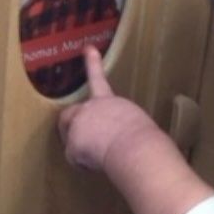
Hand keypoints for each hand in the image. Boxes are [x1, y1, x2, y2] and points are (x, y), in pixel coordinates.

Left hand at [58, 46, 158, 171]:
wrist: (136, 147)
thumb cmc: (144, 141)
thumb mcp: (134, 125)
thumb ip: (121, 125)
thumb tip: (122, 139)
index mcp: (110, 102)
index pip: (98, 80)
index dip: (92, 64)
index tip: (88, 49)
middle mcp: (91, 107)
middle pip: (70, 114)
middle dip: (70, 127)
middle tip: (82, 141)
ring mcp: (79, 122)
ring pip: (69, 138)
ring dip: (78, 148)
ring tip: (99, 157)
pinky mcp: (73, 141)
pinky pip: (75, 159)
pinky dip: (84, 165)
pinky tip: (98, 165)